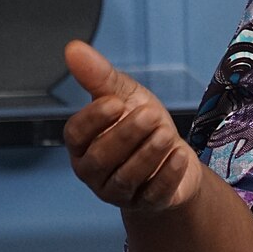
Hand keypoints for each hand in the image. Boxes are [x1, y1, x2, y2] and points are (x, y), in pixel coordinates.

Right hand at [62, 40, 203, 212]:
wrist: (173, 157)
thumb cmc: (142, 125)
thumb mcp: (124, 96)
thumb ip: (99, 76)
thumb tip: (73, 48)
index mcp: (82, 144)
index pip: (76, 134)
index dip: (94, 119)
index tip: (116, 103)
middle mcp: (94, 171)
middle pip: (101, 157)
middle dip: (127, 134)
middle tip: (151, 114)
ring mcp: (119, 192)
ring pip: (126, 177)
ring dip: (148, 153)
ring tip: (166, 132)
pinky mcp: (147, 204)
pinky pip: (153, 193)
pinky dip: (167, 174)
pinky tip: (180, 155)